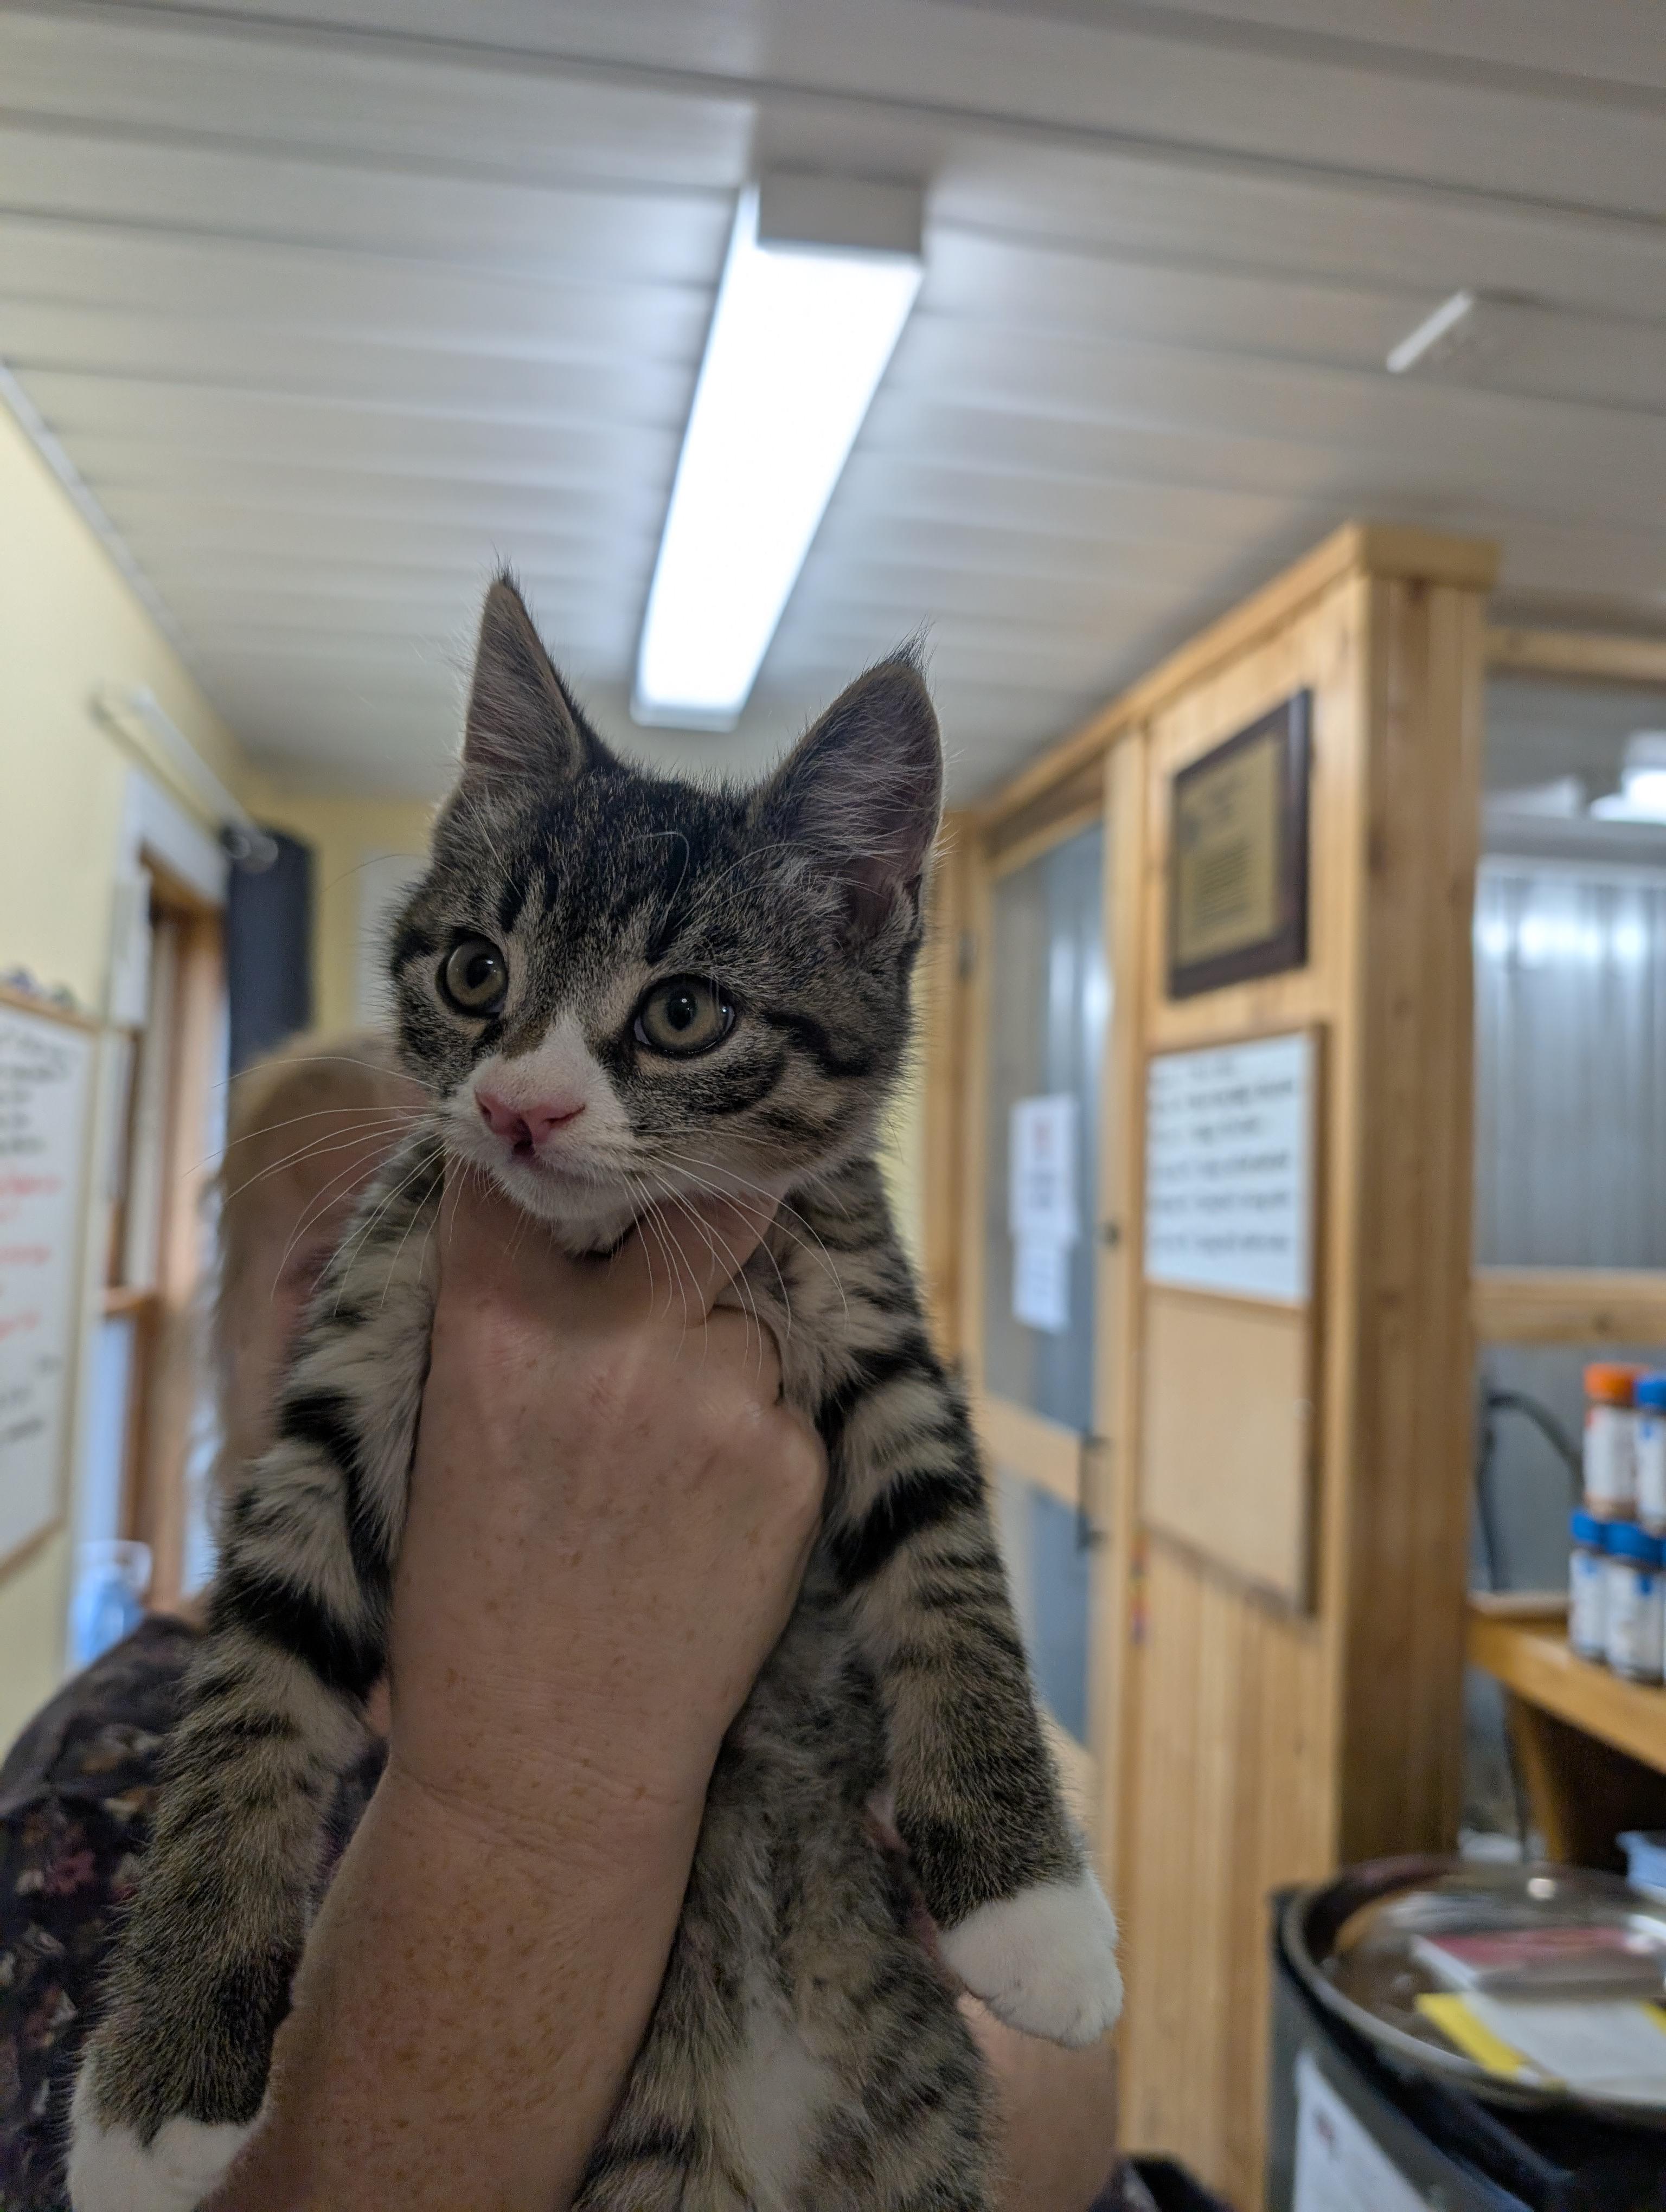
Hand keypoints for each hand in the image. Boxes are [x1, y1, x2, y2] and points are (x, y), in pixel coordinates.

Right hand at [386, 1169, 826, 1841]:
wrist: (547, 1765)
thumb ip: (505, 1321)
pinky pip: (783, 1407)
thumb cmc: (474, 1606)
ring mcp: (716, 1395)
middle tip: (686, 1263)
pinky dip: (755, 1441)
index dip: (549, 1163)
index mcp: (495, 1329)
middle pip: (692, 1217)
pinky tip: (703, 1523)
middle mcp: (612, 1340)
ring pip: (745, 1326)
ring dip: (720, 1365)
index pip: (520, 1182)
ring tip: (664, 1473)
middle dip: (695, 1228)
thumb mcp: (446, 1438)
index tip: (573, 1149)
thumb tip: (557, 1215)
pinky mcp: (790, 1458)